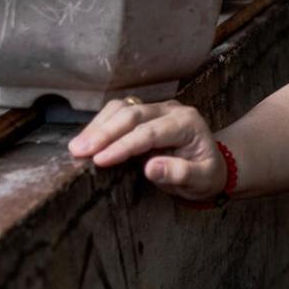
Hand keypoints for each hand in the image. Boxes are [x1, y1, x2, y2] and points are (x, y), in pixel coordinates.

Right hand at [67, 98, 226, 201]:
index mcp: (188, 123)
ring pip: (122, 108)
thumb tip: (151, 168)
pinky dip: (100, 125)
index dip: (124, 145)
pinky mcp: (143, 114)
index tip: (101, 160)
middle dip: (104, 132)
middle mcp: (171, 110)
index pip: (151, 132)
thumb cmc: (206, 174)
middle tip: (79, 151)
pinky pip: (118, 113)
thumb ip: (181, 173)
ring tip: (77, 147)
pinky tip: (86, 140)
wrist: (211, 164)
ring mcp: (156, 109)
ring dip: (98, 126)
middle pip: (133, 114)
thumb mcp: (202, 180)